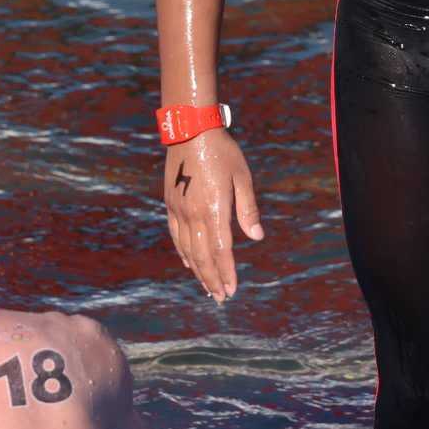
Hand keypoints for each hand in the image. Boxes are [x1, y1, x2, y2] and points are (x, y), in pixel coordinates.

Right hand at [162, 129, 263, 301]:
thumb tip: (257, 237)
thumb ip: (248, 209)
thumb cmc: (222, 152)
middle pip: (203, 256)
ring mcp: (179, 210)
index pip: (221, 251)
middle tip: (221, 297)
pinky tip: (189, 263)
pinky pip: (176, 236)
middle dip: (213, 279)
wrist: (190, 130)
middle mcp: (194, 214)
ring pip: (188, 250)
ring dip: (198, 271)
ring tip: (208, 287)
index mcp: (214, 209)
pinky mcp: (171, 204)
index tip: (231, 290)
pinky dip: (183, 253)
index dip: (226, 273)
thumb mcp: (242, 177)